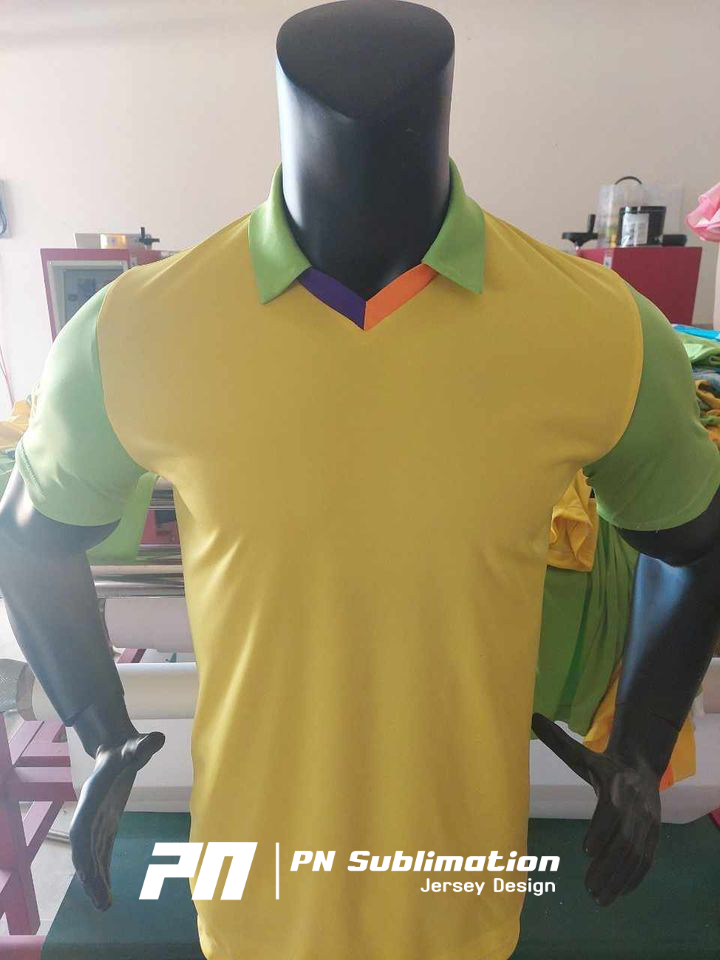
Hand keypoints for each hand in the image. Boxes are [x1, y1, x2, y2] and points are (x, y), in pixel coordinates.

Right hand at [69, 731, 164, 909]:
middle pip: (84, 851)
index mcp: (91, 797)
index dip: (83, 852)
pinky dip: (103, 871)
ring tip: (104, 906)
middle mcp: (89, 813)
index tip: (87, 873)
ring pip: (92, 857)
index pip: (82, 830)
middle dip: (90, 877)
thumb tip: (157, 739)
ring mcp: (96, 822)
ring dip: (95, 881)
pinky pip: (102, 853)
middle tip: (101, 903)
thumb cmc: (127, 747)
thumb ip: (144, 744)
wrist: (119, 748)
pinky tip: (107, 892)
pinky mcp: (106, 825)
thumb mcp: (136, 745)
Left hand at [532, 713, 660, 905]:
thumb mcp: (581, 754)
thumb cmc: (604, 764)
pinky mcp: (654, 835)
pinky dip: (634, 879)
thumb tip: (531, 717)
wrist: (642, 766)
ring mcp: (649, 823)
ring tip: (598, 897)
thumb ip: (557, 741)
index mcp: (617, 785)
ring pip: (636, 855)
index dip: (600, 830)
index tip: (585, 850)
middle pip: (625, 840)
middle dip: (608, 866)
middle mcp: (636, 806)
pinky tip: (619, 893)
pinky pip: (647, 860)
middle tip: (588, 887)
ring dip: (619, 878)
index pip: (610, 811)